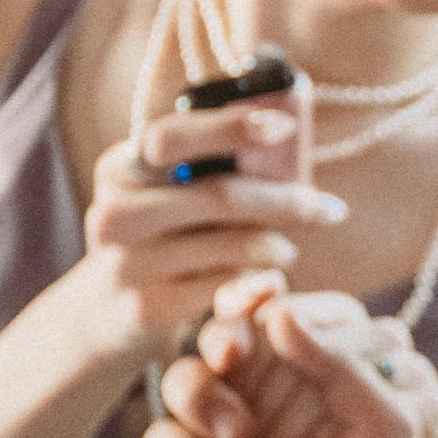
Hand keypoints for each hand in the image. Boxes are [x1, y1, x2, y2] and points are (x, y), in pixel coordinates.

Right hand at [71, 98, 347, 375]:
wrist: (109, 311)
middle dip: (281, 199)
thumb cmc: (162, 236)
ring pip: (225, 244)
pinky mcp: (145, 308)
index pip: (171, 136)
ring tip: (290, 248)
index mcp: (121, 167)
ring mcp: (124, 262)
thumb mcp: (169, 191)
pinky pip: (220, 287)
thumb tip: (287, 125)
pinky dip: (255, 280)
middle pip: (215, 194)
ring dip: (274, 244)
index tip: (285, 127)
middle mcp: (113, 211)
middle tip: (327, 210)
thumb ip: (209, 161)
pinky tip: (270, 279)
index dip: (231, 127)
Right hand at [141, 293, 437, 437]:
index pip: (253, 324)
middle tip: (239, 428)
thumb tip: (277, 308)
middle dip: (204, 391)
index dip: (240, 314)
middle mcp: (252, 413)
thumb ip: (337, 362)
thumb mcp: (386, 423)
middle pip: (194, 369)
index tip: (241, 322)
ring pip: (161, 430)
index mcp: (298, 378)